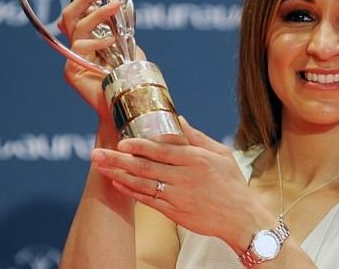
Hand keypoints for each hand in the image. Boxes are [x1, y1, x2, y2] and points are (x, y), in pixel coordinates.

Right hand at [57, 0, 144, 117]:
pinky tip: (111, 40)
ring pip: (77, 26)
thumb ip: (123, 32)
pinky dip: (96, 41)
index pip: (82, 13)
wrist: (126, 105)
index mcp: (90, 40)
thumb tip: (122, 9)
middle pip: (71, 15)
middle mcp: (79, 47)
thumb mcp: (131, 50)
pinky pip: (80, 48)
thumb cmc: (130, 80)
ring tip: (114, 7)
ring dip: (97, 14)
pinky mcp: (72, 70)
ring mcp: (73, 58)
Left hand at [90, 117, 263, 248]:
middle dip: (118, 160)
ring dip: (119, 175)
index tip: (121, 141)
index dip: (139, 146)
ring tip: (100, 167)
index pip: (162, 150)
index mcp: (196, 159)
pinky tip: (117, 184)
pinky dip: (131, 193)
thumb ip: (197, 137)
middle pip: (145, 167)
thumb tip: (179, 119)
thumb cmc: (232, 183)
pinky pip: (148, 201)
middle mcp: (184, 177)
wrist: (241, 219)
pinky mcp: (174, 212)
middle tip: (96, 154)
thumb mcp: (220, 154)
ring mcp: (177, 197)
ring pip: (142, 184)